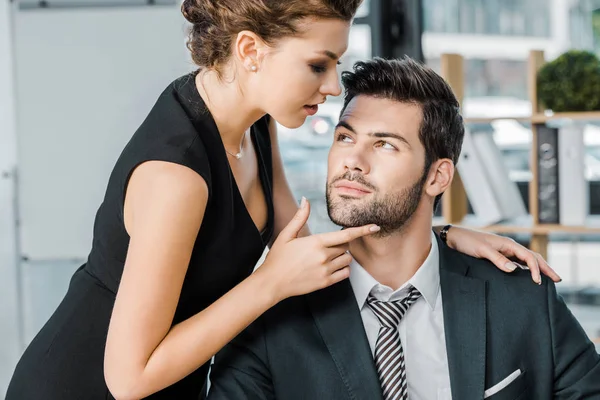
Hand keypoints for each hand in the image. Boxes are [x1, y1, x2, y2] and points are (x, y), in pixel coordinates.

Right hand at [258, 197, 379, 301]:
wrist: (272, 283)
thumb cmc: (278, 258)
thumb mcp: (286, 235)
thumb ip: (300, 217)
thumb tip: (306, 200)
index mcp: (316, 242)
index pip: (345, 235)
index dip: (362, 230)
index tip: (374, 226)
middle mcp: (323, 256)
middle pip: (345, 247)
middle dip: (340, 244)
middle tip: (325, 246)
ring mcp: (325, 270)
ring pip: (347, 260)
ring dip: (342, 256)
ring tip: (326, 257)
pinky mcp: (325, 282)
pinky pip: (345, 273)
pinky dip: (343, 269)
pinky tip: (331, 266)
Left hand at [445, 226, 560, 283]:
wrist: (454, 238)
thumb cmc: (467, 242)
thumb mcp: (481, 250)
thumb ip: (497, 259)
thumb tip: (515, 270)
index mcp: (508, 244)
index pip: (529, 257)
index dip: (536, 269)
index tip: (538, 282)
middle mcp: (508, 247)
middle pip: (532, 257)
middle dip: (546, 267)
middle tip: (558, 280)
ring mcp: (504, 251)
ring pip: (526, 260)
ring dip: (538, 268)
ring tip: (548, 279)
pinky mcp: (498, 256)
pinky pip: (517, 263)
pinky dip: (526, 269)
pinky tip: (528, 276)